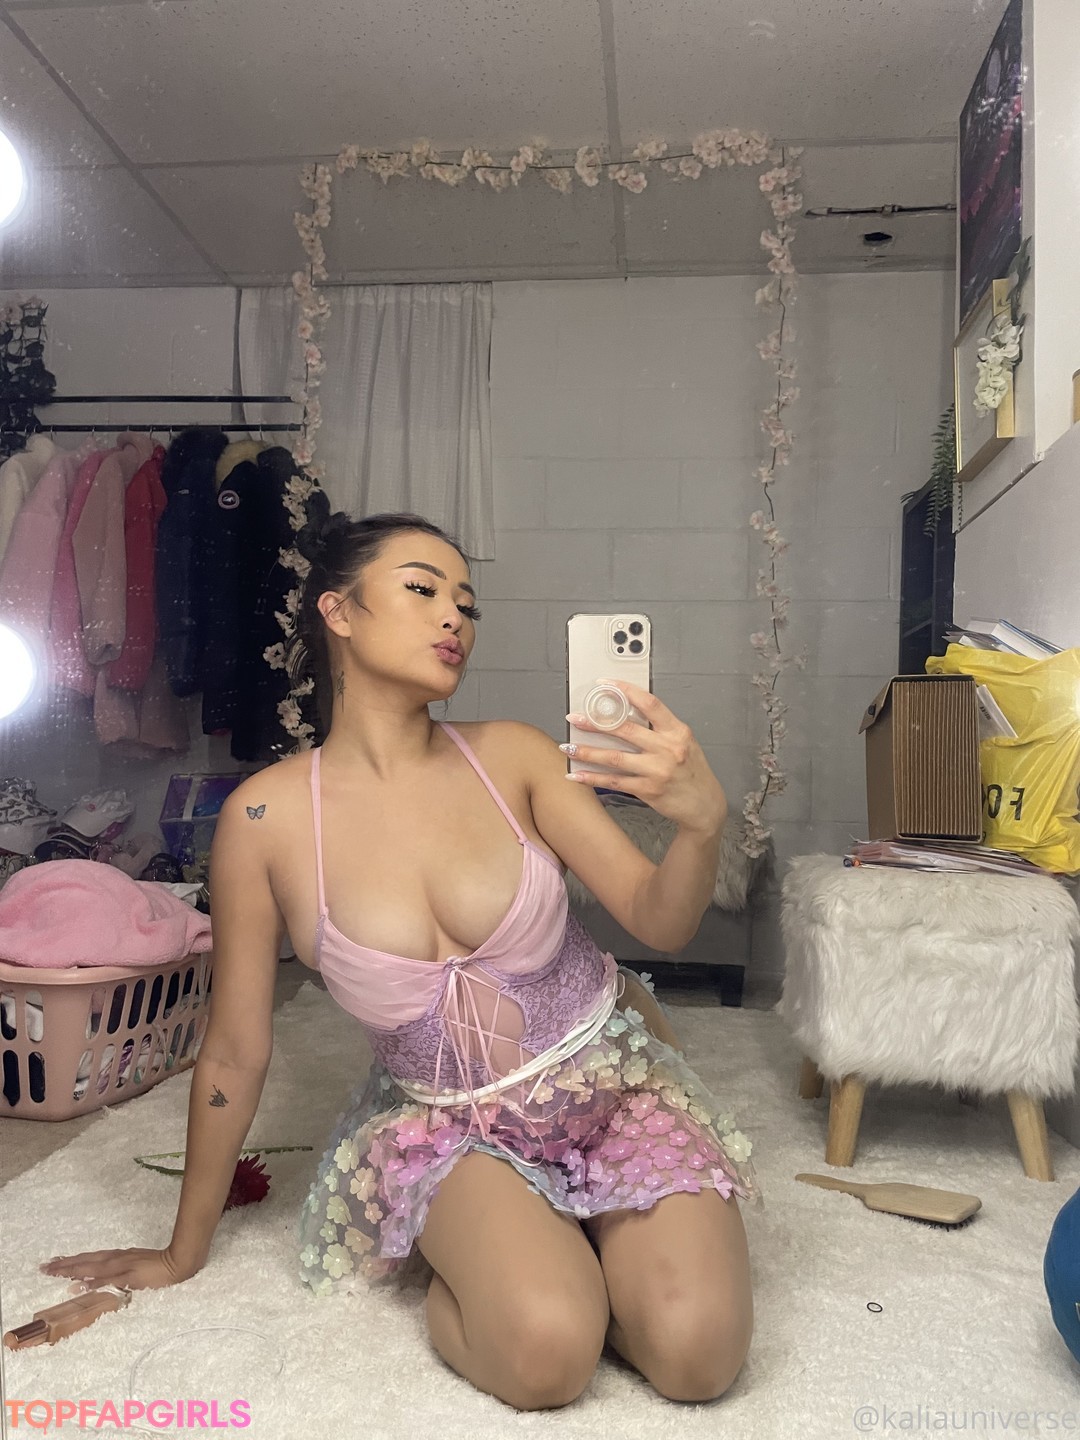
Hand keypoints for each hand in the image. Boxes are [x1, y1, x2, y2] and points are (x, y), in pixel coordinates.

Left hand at [39, 1246, 194, 1292]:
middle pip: (86, 1261)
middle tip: (44, 1267)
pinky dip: (93, 1282)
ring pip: (92, 1268)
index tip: (52, 1263)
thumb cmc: (158, 1264)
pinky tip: (80, 1285)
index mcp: (117, 1257)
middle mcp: (116, 1259)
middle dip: (64, 1265)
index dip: (70, 1261)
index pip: (89, 1258)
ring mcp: (122, 1267)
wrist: (179, 1262)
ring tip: (54, 1272)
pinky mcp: (130, 1276)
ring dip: (73, 1269)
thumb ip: (117, 1271)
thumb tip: (98, 1279)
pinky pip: (108, 1280)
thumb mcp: (135, 1264)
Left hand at [564, 679, 727, 834]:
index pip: (650, 703)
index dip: (625, 690)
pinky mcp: (648, 790)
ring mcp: (657, 770)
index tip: (605, 684)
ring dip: (588, 751)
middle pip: (625, 729)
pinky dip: (593, 778)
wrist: (705, 806)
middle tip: (575, 718)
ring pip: (615, 757)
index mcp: (677, 731)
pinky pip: (615, 781)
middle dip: (595, 722)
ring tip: (568, 746)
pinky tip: (578, 774)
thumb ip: (661, 729)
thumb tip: (628, 713)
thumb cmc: (693, 773)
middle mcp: (668, 749)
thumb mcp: (685, 743)